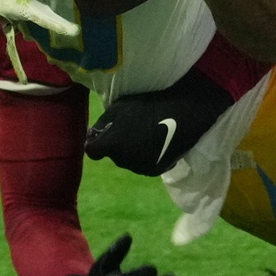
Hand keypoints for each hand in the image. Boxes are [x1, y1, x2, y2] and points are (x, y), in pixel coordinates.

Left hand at [85, 69, 234, 175]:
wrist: (183, 113)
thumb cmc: (149, 105)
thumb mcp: (120, 107)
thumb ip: (103, 124)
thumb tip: (94, 136)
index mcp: (113, 145)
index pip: (92, 151)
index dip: (96, 142)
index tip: (103, 134)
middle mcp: (125, 161)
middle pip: (113, 156)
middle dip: (117, 145)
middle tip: (130, 128)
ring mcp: (141, 168)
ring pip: (129, 161)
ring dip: (131, 152)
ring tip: (145, 134)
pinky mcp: (155, 171)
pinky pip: (143, 165)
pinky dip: (145, 157)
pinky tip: (155, 142)